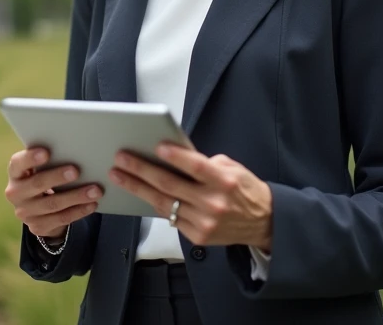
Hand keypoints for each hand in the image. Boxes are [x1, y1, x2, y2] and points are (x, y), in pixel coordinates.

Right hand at [5, 148, 101, 239]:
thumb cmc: (43, 177)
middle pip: (37, 184)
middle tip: (76, 171)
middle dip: (58, 177)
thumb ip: (49, 160)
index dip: (30, 158)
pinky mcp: (37, 226)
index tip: (46, 152)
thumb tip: (75, 148)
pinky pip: (61, 219)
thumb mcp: (39, 169)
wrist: (36, 209)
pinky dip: (79, 211)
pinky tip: (92, 204)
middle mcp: (15, 193)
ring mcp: (25, 212)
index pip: (18, 163)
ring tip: (95, 190)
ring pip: (53, 204)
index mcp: (15, 173)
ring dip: (76, 196)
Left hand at [110, 145, 273, 251]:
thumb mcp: (232, 169)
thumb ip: (205, 164)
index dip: (175, 156)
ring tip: (119, 175)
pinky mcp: (197, 236)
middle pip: (170, 185)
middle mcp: (213, 203)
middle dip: (141, 170)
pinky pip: (169, 218)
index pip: (195, 166)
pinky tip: (139, 192)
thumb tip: (174, 157)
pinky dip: (154, 204)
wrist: (263, 222)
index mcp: (224, 181)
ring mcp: (204, 222)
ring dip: (138, 188)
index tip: (155, 146)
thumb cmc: (245, 190)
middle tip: (121, 159)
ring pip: (163, 203)